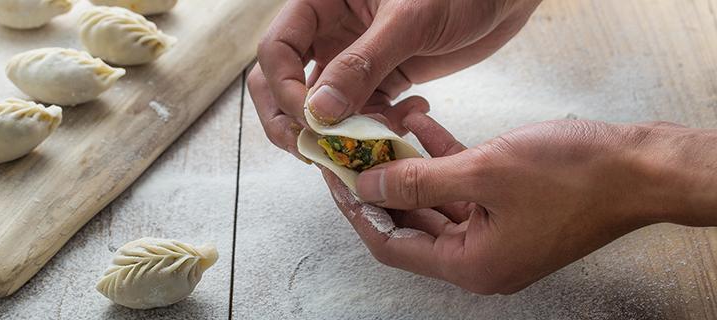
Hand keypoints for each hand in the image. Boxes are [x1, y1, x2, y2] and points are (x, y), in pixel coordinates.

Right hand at [249, 0, 541, 157]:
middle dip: (292, 120)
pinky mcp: (381, 80)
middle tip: (314, 150)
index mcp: (322, 3)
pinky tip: (408, 119)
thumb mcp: (409, 20)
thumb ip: (362, 64)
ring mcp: (353, 60)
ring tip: (371, 140)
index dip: (286, 89)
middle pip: (282, 82)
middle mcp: (329, 32)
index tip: (313, 120)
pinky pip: (360, 115)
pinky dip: (375, 129)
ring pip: (320, 106)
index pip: (277, 51)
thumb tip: (319, 111)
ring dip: (337, 133)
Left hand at [324, 112, 716, 293]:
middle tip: (354, 152)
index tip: (336, 178)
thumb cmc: (574, 177)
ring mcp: (497, 234)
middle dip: (381, 185)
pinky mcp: (511, 210)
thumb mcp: (483, 172)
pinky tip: (423, 127)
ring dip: (411, 168)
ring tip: (384, 132)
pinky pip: (463, 188)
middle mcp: (480, 257)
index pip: (393, 245)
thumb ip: (419, 180)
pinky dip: (443, 161)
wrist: (642, 168)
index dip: (358, 210)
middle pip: (411, 223)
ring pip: (435, 202)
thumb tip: (369, 184)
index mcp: (471, 265)